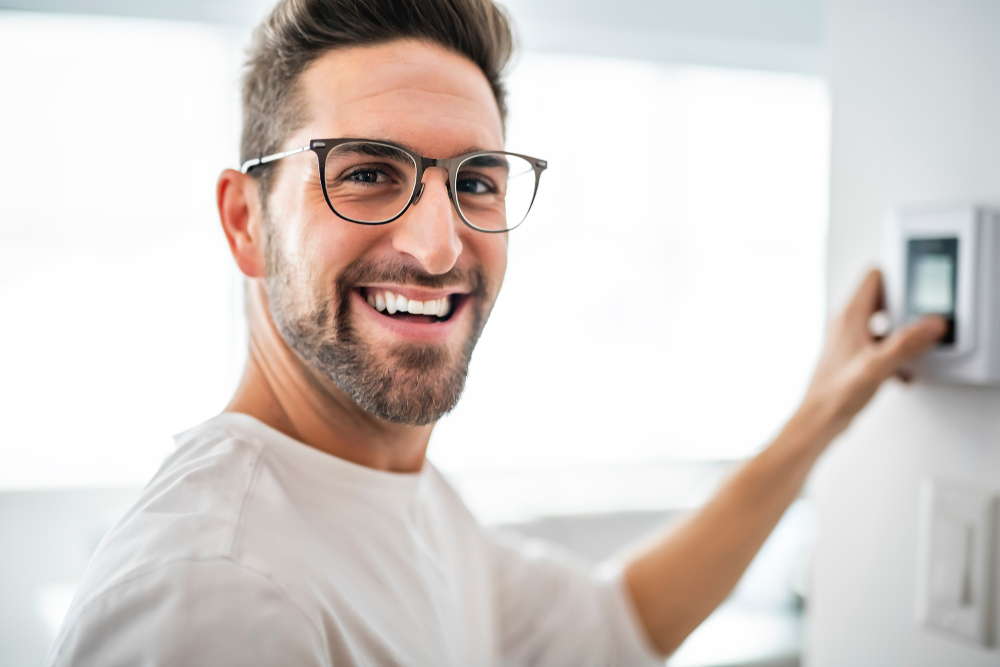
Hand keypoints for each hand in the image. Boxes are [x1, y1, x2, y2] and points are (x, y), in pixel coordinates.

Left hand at [800, 269, 945, 438]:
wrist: (819, 420)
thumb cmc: (835, 393)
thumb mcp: (878, 366)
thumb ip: (906, 343)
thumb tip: (930, 324)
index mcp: (849, 316)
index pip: (874, 276)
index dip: (898, 277)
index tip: (917, 290)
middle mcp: (846, 324)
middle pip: (881, 298)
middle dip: (905, 307)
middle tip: (921, 319)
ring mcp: (849, 341)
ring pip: (883, 325)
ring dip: (901, 335)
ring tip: (915, 349)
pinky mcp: (853, 357)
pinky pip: (880, 347)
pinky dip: (894, 356)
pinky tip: (903, 374)